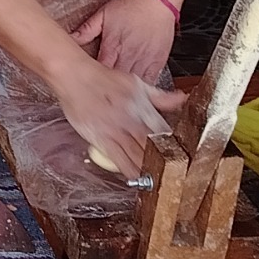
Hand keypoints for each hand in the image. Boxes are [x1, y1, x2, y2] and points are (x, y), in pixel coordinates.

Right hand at [52, 60, 185, 176]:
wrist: (76, 78)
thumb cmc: (104, 80)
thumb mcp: (137, 84)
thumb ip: (161, 97)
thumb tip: (182, 99)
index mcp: (143, 108)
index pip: (165, 132)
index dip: (176, 145)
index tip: (182, 155)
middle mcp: (131, 122)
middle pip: (154, 148)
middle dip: (164, 161)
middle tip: (174, 173)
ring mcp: (116, 133)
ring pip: (138, 157)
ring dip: (149, 170)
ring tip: (159, 180)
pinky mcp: (101, 140)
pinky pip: (119, 160)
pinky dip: (129, 171)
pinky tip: (137, 178)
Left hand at [72, 0, 176, 82]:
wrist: (157, 1)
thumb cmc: (131, 7)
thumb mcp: (103, 14)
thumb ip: (87, 30)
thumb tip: (71, 38)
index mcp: (112, 46)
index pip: (99, 70)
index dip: (94, 78)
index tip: (90, 81)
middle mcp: (127, 55)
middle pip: (115, 80)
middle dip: (109, 87)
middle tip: (103, 92)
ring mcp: (143, 60)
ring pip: (133, 83)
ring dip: (126, 89)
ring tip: (119, 95)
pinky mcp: (157, 62)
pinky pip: (150, 80)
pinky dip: (144, 87)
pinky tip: (138, 91)